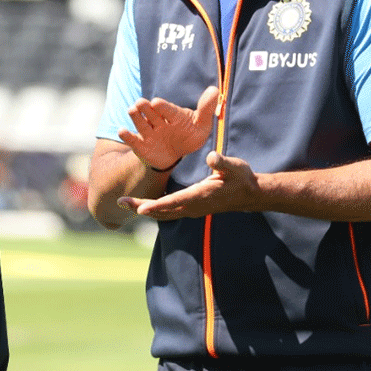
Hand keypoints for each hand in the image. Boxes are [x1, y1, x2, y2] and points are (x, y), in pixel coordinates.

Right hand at [118, 85, 218, 171]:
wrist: (174, 153)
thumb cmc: (188, 136)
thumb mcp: (201, 125)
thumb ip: (206, 109)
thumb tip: (214, 89)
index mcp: (172, 114)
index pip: (167, 109)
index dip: (163, 106)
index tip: (157, 103)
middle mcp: (158, 120)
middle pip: (150, 112)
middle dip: (145, 108)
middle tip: (140, 103)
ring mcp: (148, 132)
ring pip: (140, 122)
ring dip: (135, 116)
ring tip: (132, 110)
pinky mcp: (140, 144)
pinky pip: (132, 139)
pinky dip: (126, 136)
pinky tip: (122, 131)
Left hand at [120, 150, 259, 220]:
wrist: (250, 194)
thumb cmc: (241, 178)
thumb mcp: (234, 166)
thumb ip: (222, 163)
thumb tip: (211, 157)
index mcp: (200, 195)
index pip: (174, 202)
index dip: (157, 205)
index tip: (140, 208)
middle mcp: (193, 206)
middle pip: (162, 211)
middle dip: (141, 208)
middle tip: (120, 202)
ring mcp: (192, 209)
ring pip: (164, 213)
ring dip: (144, 209)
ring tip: (125, 204)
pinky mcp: (192, 208)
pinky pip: (169, 211)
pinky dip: (154, 209)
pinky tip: (144, 204)